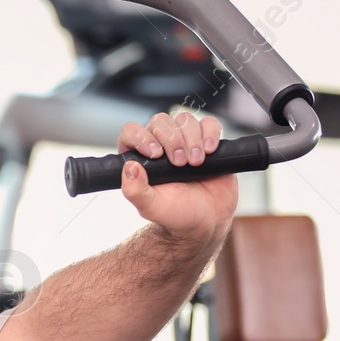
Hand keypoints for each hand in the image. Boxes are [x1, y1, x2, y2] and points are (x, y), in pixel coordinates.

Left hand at [117, 111, 236, 240]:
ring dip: (192, 139)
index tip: (156, 154)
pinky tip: (210, 151)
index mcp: (140, 158)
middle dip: (172, 140)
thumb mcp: (151, 207)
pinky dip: (210, 133)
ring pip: (184, 120)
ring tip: (196, 163)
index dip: (141, 137)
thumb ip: (135, 191)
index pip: (131, 132)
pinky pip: (208, 123)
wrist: (206, 220)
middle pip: (160, 121)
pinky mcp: (206, 140)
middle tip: (181, 163)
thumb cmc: (176, 214)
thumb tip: (129, 168)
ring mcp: (184, 140)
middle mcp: (160, 145)